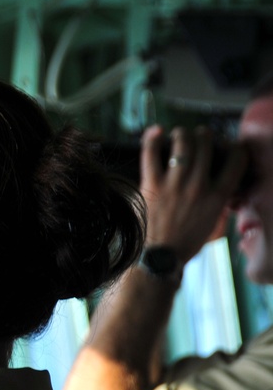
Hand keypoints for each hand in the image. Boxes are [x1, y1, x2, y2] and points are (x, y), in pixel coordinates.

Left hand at [140, 125, 247, 261]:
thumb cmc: (186, 242)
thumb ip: (220, 201)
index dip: (235, 146)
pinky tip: (156, 131)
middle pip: (207, 145)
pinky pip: (151, 154)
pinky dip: (152, 139)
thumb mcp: (215, 222)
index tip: (229, 145)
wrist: (159, 258)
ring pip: (183, 144)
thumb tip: (223, 185)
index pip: (237, 159)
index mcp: (218, 196)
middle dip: (205, 135)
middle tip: (199, 137)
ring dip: (183, 134)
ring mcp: (174, 185)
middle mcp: (199, 187)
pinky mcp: (151, 185)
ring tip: (180, 134)